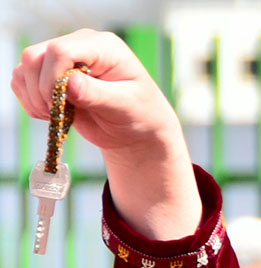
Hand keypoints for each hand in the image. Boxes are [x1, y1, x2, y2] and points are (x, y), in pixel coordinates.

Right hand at [11, 30, 199, 238]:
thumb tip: (69, 84)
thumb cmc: (140, 115)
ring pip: (25, 68)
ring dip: (33, 96)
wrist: (137, 131)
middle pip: (36, 56)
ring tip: (55, 117)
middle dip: (41, 89)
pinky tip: (50, 115)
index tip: (63, 104)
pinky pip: (23, 81)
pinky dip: (29, 100)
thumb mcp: (126, 106)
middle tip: (57, 114)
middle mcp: (78, 46)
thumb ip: (98, 94)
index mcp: (102, 46)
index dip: (54, 77)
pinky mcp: (50, 76)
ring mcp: (62, 60)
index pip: (61, 50)